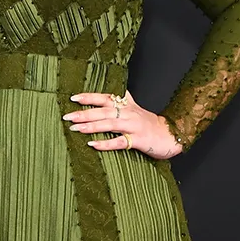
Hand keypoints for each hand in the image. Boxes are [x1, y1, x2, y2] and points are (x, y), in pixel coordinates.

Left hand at [62, 90, 182, 158]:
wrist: (172, 134)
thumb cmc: (149, 124)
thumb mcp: (135, 108)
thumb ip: (122, 101)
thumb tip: (106, 95)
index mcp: (127, 105)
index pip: (105, 98)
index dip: (89, 97)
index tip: (73, 98)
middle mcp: (128, 113)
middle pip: (103, 111)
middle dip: (84, 113)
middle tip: (67, 117)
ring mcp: (133, 126)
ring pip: (109, 124)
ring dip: (91, 126)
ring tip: (76, 129)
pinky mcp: (138, 140)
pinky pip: (119, 142)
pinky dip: (105, 143)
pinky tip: (93, 145)